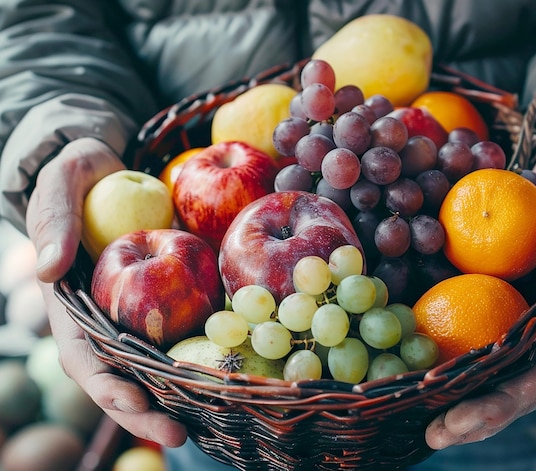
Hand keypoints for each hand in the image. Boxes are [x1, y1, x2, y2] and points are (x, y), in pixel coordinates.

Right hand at [26, 137, 187, 446]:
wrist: (116, 167)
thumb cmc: (82, 174)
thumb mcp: (63, 182)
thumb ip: (53, 218)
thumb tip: (51, 270)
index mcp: (73, 304)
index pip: (84, 356)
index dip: (104, 384)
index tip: (133, 402)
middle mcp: (107, 317)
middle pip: (123, 375)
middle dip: (146, 410)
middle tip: (180, 436)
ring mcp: (140, 311)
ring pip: (157, 364)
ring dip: (180, 396)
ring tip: (212, 420)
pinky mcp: (170, 298)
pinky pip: (186, 332)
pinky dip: (202, 357)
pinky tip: (229, 375)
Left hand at [425, 117, 535, 447]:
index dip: (502, 401)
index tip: (458, 421)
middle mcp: (531, 312)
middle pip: (502, 377)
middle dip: (468, 410)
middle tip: (427, 435)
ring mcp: (502, 297)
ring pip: (474, 353)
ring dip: (441, 384)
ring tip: (399, 404)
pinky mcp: (477, 277)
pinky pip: (451, 310)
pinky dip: (427, 334)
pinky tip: (391, 345)